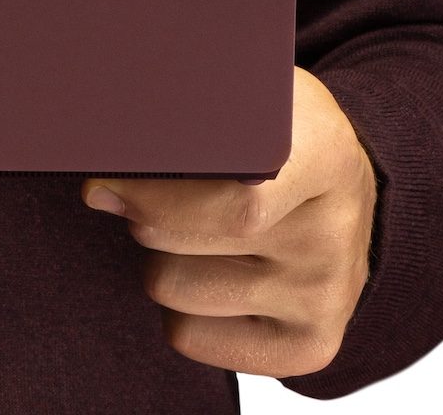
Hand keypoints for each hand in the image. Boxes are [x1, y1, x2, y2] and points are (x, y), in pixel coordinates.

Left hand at [80, 66, 377, 377]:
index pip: (233, 202)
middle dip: (143, 210)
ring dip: (161, 256)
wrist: (345, 191)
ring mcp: (325, 298)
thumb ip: (175, 113)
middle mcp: (332, 236)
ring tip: (198, 228)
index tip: (106, 180)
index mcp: (324, 157)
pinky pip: (186, 334)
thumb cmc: (274, 135)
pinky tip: (213, 271)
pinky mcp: (308, 346)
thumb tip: (96, 173)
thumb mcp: (242, 96)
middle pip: (174, 239)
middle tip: (163, 189)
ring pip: (169, 286)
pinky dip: (179, 305)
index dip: (152, 193)